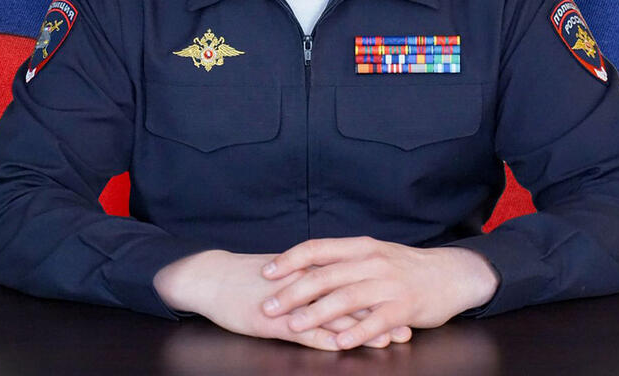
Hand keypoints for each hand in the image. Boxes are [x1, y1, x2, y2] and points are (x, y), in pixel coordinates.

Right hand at [153, 249, 411, 349]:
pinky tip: (344, 349)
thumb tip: (338, 280)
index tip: (404, 305)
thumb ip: (312, 276)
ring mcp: (290, 302)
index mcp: (310, 270)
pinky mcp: (273, 320)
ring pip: (332, 316)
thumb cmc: (248, 278)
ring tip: (387, 340)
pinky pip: (303, 331)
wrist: (212, 278)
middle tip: (406, 326)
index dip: (378, 294)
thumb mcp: (285, 273)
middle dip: (380, 314)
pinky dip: (325, 340)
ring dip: (361, 330)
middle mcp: (305, 283)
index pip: (352, 281)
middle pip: (350, 298)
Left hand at [259, 236, 500, 349]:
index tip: (266, 273)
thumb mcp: (373, 254)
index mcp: (361, 247)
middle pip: (326, 275)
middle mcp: (372, 261)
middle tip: (269, 306)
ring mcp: (389, 284)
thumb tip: (304, 268)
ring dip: (317, 313)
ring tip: (294, 325)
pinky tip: (339, 342)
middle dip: (293, 292)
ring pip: (347, 297)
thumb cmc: (405, 268)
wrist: (450, 274)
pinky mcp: (404, 306)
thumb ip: (343, 261)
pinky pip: (376, 320)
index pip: (318, 248)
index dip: (290, 260)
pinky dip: (356, 332)